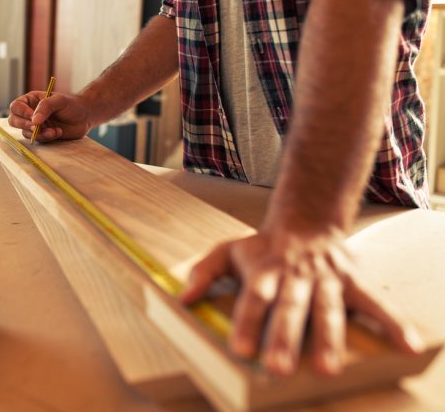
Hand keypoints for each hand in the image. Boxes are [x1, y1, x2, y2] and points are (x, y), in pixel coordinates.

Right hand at [8, 91, 93, 141]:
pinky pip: (36, 139)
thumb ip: (45, 107)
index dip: (22, 113)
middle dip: (25, 125)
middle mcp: (29, 113)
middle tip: (37, 127)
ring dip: (38, 133)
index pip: (16, 106)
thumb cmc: (72, 105)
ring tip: (54, 131)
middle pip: (14, 120)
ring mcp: (35, 125)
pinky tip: (58, 132)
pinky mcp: (41, 135)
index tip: (33, 117)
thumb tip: (34, 121)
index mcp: (31, 100)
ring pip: (25, 132)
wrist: (84, 117)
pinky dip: (46, 138)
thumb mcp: (59, 100)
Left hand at [180, 227, 423, 375]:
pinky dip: (393, 323)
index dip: (247, 321)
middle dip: (285, 337)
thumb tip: (182, 298)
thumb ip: (204, 272)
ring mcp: (327, 281)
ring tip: (327, 369)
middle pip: (290, 308)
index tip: (240, 348)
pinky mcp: (352, 284)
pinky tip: (407, 346)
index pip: (254, 297)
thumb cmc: (262, 246)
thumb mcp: (227, 251)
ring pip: (328, 310)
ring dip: (329, 339)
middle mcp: (296, 277)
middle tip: (279, 368)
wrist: (306, 220)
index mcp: (265, 271)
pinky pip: (375, 304)